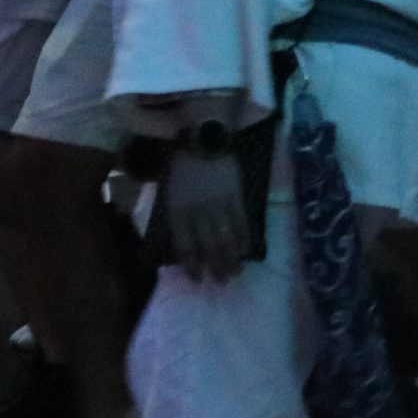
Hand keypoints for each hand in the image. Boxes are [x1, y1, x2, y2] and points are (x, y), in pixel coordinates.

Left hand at [160, 149, 249, 283]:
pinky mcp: (236, 195)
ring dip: (231, 258)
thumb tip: (185, 235)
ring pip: (226, 239)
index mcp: (178, 211)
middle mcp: (198, 213)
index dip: (191, 265)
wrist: (204, 135)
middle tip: (220, 281)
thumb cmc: (182, 161)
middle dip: (214, 267)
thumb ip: (178, 213)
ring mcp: (219, 205)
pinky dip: (244, 237)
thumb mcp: (171, 190)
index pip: (185, 246)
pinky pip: (241, 222)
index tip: (197, 279)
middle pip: (208, 247)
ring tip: (235, 272)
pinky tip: (246, 248)